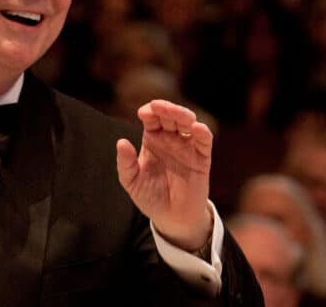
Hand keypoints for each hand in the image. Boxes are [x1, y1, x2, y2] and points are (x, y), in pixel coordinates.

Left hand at [116, 99, 212, 250]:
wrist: (171, 218)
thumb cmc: (150, 196)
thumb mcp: (132, 181)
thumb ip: (125, 163)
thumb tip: (121, 142)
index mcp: (152, 139)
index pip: (151, 118)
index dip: (149, 111)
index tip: (144, 114)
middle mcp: (170, 138)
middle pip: (170, 115)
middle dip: (167, 108)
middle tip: (161, 106)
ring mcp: (186, 147)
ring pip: (188, 123)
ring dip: (184, 115)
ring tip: (179, 115)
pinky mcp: (201, 158)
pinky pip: (204, 141)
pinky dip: (202, 132)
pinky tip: (196, 128)